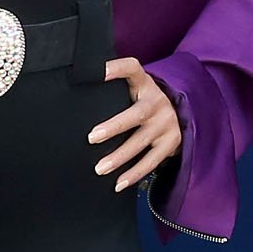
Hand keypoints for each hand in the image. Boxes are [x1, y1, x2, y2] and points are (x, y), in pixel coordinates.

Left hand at [89, 59, 182, 192]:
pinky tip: (118, 183)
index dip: (117, 68)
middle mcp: (157, 102)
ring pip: (141, 142)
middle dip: (114, 127)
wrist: (177, 114)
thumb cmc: (142, 101)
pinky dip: (134, 174)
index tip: (99, 72)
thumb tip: (75, 86)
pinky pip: (151, 161)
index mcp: (144, 83)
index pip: (132, 68)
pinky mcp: (171, 143)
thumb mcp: (133, 87)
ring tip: (99, 169)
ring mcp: (166, 123)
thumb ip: (113, 87)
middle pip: (136, 114)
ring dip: (120, 157)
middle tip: (91, 138)